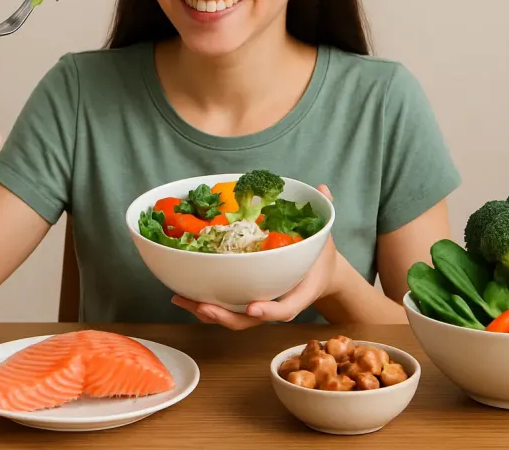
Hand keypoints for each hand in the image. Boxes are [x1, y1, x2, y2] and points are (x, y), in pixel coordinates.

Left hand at [172, 184, 337, 329]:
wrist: (321, 275)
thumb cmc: (320, 257)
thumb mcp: (325, 235)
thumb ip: (324, 213)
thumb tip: (323, 188)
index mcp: (299, 293)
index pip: (286, 309)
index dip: (270, 311)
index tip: (253, 307)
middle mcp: (276, 303)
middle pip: (250, 320)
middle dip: (226, 316)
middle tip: (205, 307)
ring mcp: (260, 305)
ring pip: (233, 318)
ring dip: (206, 312)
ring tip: (182, 300)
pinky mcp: (247, 301)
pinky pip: (226, 308)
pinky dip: (204, 305)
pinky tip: (183, 295)